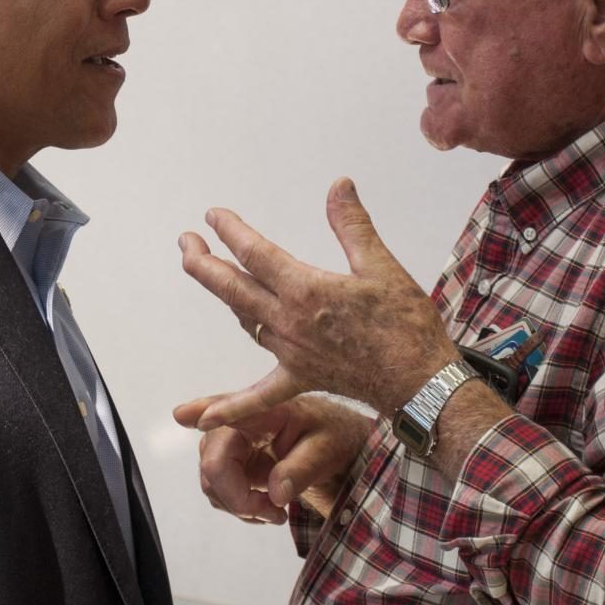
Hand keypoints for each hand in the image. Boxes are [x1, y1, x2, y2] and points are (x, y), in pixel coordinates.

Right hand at [172, 394, 373, 522]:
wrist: (337, 448)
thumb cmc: (334, 438)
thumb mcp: (327, 451)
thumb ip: (301, 469)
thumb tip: (275, 493)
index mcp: (265, 409)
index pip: (228, 408)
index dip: (203, 411)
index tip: (182, 416)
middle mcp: (241, 422)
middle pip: (213, 461)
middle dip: (236, 495)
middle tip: (271, 512)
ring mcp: (233, 444)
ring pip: (212, 480)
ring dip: (238, 504)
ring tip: (274, 512)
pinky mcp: (234, 462)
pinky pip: (220, 490)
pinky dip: (239, 506)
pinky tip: (265, 509)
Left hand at [177, 177, 460, 412]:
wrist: (419, 381)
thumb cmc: (404, 325)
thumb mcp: (380, 266)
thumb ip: (351, 225)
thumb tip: (338, 185)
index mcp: (305, 289)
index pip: (254, 253)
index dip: (230, 231)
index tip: (212, 216)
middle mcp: (289, 321)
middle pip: (232, 287)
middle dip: (203, 262)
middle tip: (185, 243)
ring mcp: (290, 352)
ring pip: (244, 320)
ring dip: (222, 297)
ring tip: (207, 275)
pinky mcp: (301, 378)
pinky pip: (259, 394)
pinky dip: (232, 404)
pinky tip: (203, 419)